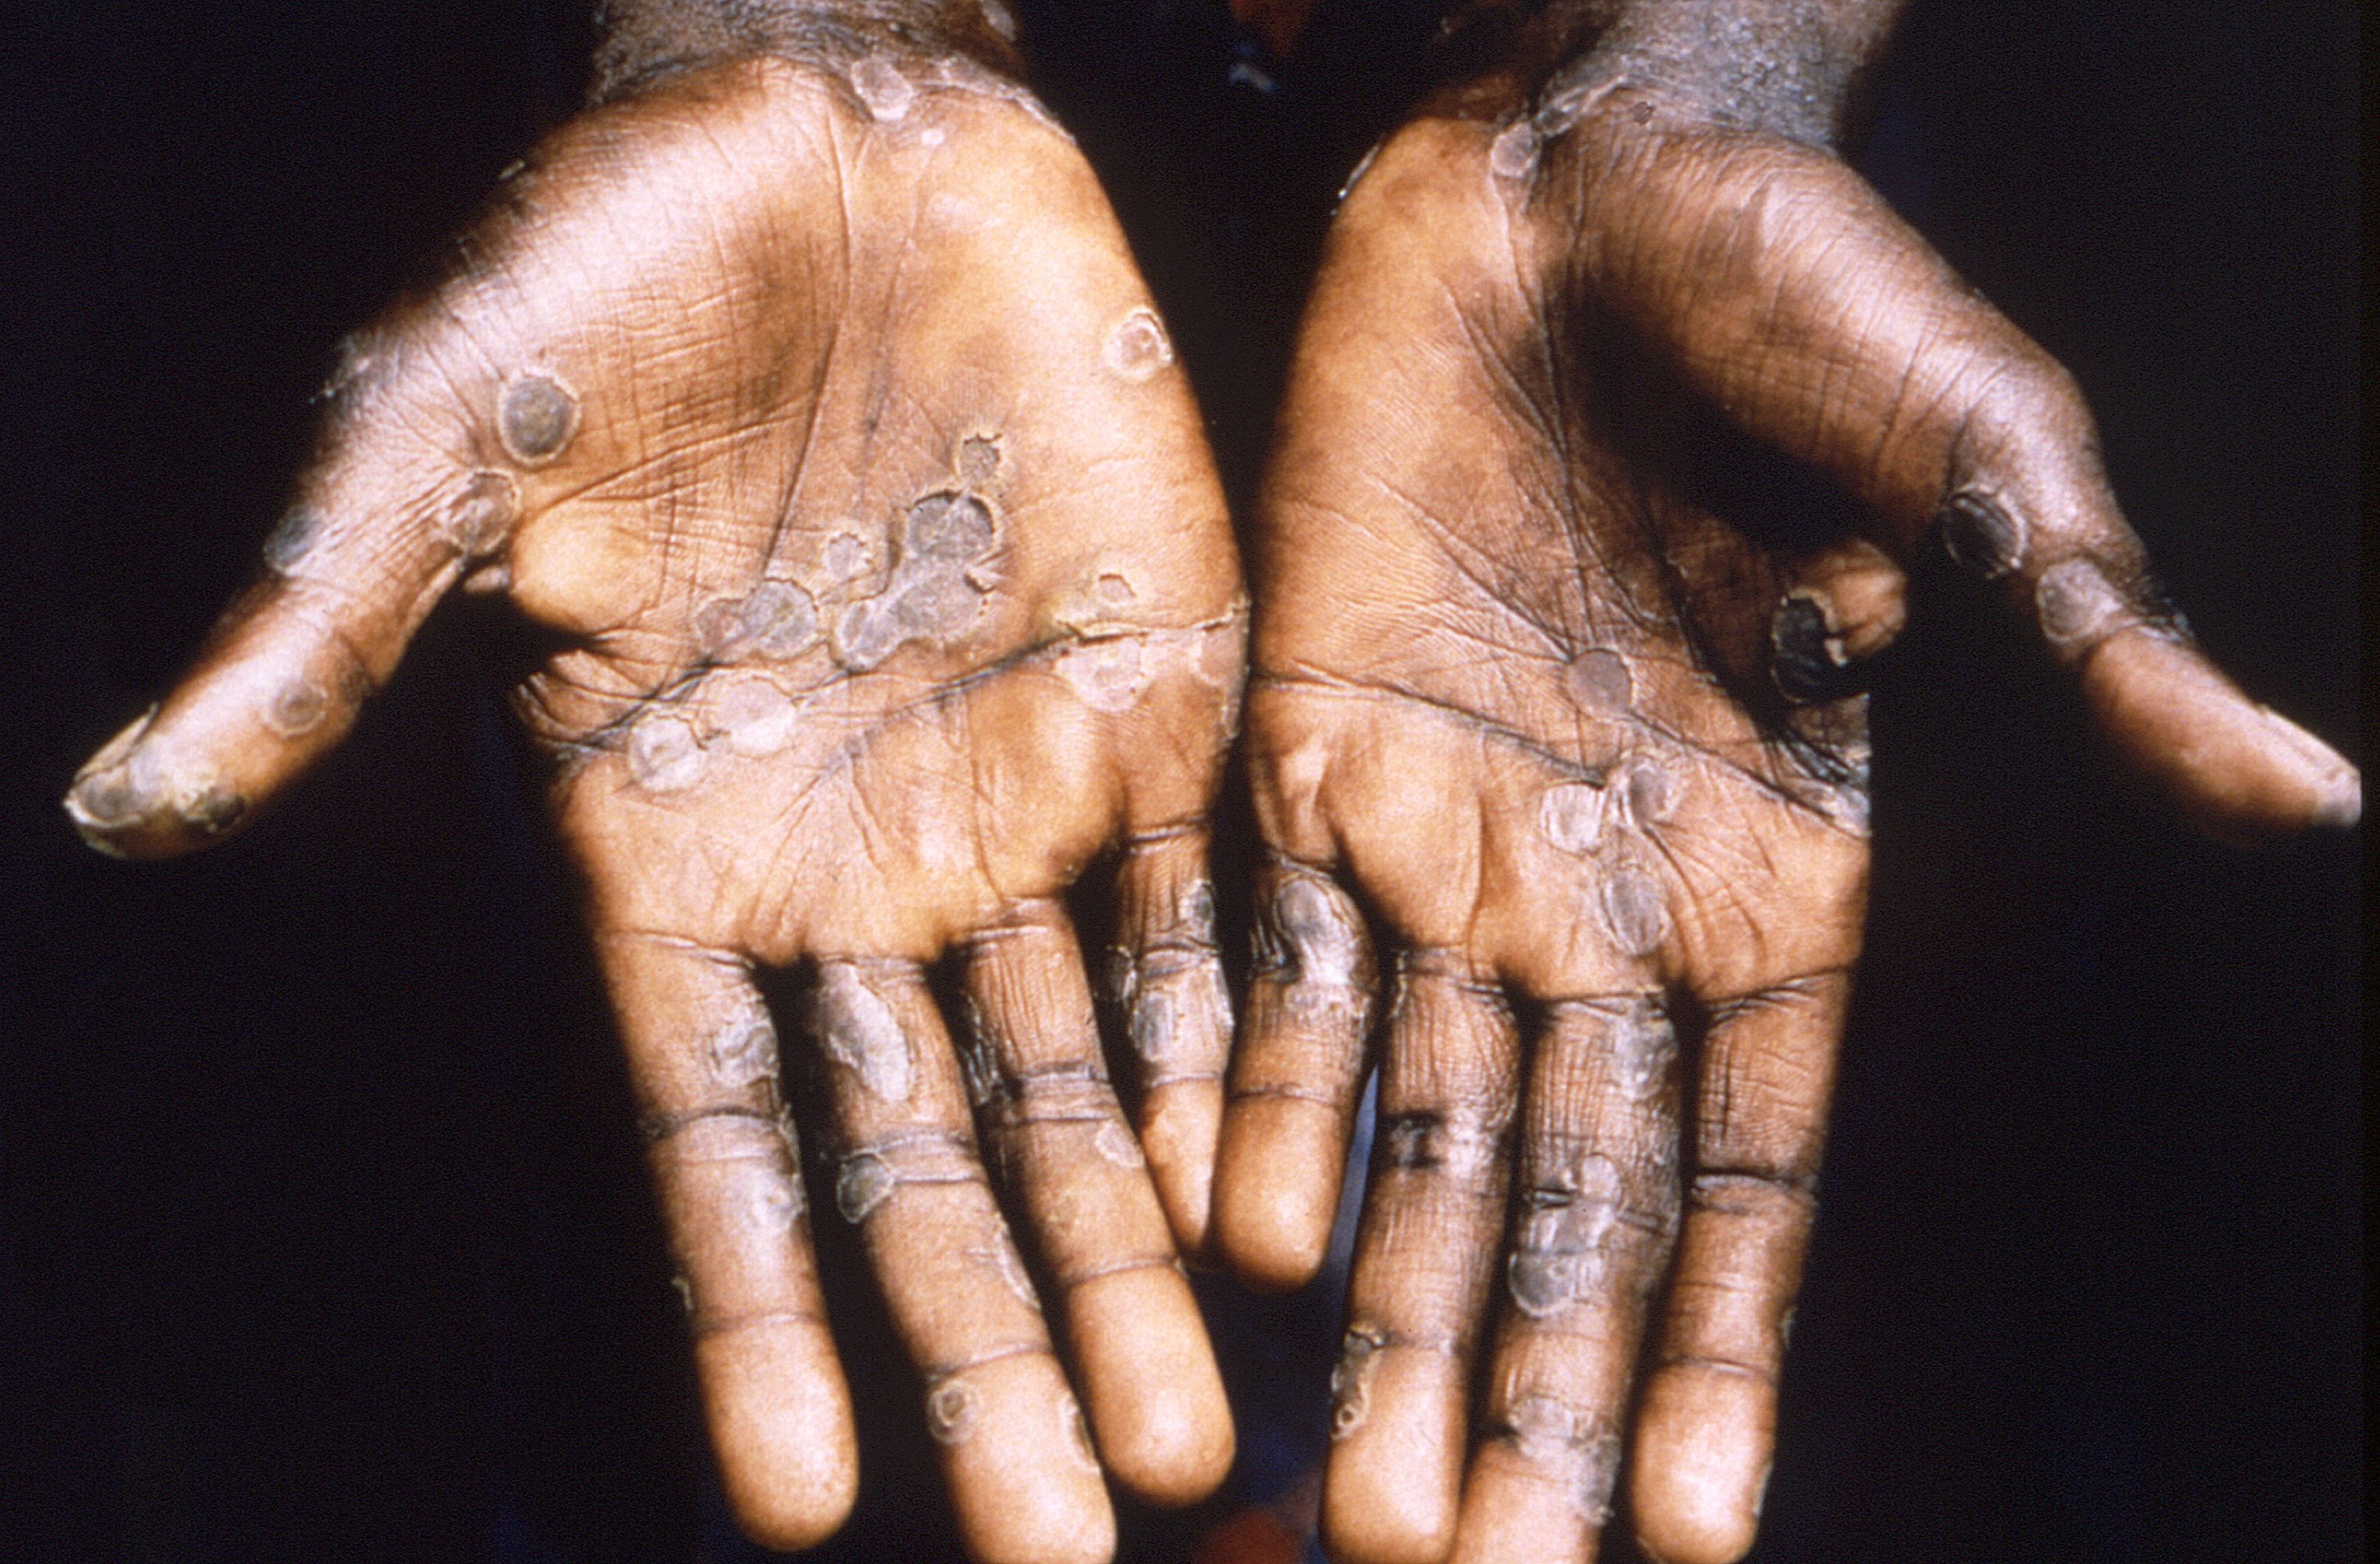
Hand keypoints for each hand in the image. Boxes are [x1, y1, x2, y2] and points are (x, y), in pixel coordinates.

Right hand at [63, 28, 1240, 1561]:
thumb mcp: (443, 443)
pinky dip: (1240, 1049)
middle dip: (992, 1347)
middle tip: (1071, 1539)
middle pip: (928, 1154)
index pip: (721, 1135)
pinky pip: (1210, 907)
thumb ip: (327, 633)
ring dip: (1136, 1252)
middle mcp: (853, 859)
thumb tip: (126, 795)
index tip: (804, 1512)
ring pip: (1089, 1072)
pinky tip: (1274, 1201)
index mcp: (674, 846)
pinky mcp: (1157, 696)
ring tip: (1194, 1436)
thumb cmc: (609, 266)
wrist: (829, 131)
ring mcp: (1016, 789)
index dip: (758, 1316)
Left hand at [1214, 11, 2358, 1563]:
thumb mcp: (1973, 460)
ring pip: (1405, 1125)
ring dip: (1381, 1308)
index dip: (1721, 1349)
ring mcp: (1447, 841)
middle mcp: (1607, 900)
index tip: (1691, 1534)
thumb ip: (2087, 643)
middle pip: (1563, 1195)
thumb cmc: (1804, 287)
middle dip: (1528, 1390)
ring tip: (1356, 1505)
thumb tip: (2310, 795)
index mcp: (1781, 876)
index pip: (1749, 1169)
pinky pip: (1265, 968)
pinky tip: (1229, 1248)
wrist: (1576, 171)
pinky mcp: (1304, 755)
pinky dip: (1249, 1104)